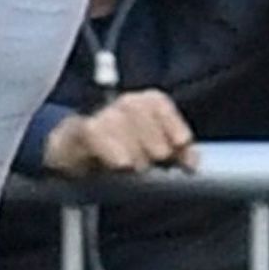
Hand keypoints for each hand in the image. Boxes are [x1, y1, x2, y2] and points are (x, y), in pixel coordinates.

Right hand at [41, 88, 200, 177]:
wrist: (75, 159)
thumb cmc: (121, 155)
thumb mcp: (152, 154)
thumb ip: (176, 154)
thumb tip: (193, 163)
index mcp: (142, 105)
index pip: (156, 102)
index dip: (172, 122)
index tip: (181, 143)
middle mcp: (120, 105)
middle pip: (137, 109)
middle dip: (152, 137)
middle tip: (157, 160)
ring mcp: (97, 116)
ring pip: (116, 120)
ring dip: (132, 146)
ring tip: (136, 167)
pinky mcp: (77, 131)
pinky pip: (93, 132)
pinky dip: (109, 148)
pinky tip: (121, 164)